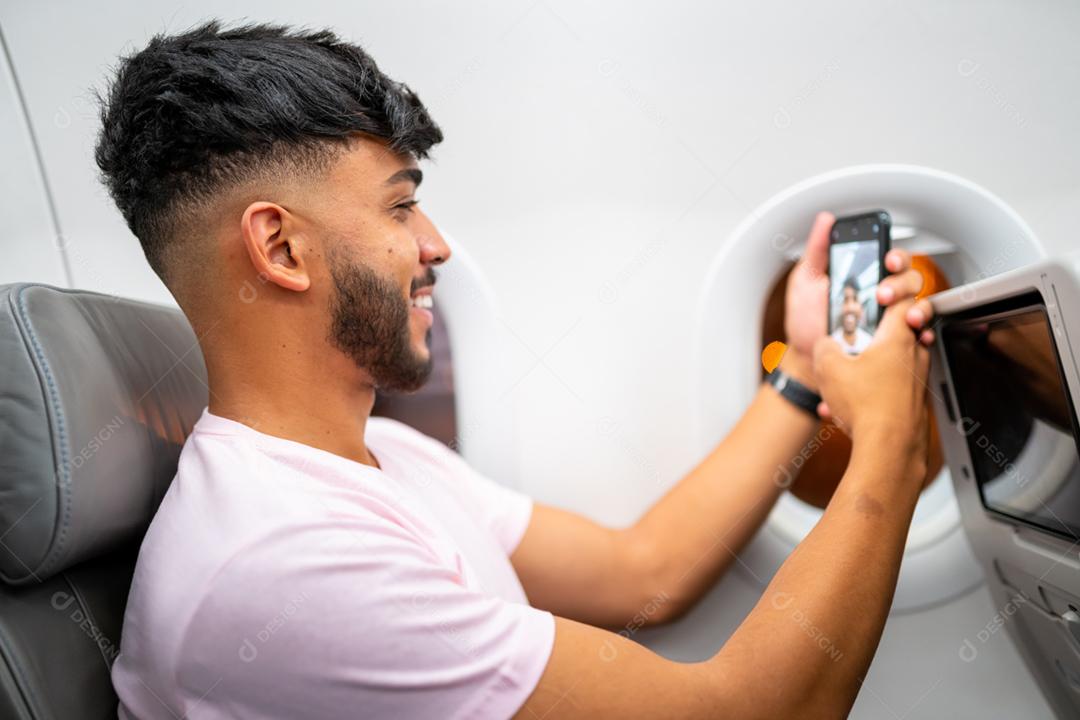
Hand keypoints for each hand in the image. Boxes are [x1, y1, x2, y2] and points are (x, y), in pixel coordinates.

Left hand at [783, 212, 935, 384]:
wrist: (804, 356)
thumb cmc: (805, 319)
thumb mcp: (805, 280)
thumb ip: (817, 250)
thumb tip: (826, 221)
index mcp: (865, 277)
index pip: (891, 260)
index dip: (896, 257)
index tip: (888, 260)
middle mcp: (882, 296)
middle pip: (910, 279)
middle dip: (901, 283)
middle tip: (882, 293)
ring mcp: (889, 319)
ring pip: (918, 305)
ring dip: (917, 307)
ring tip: (904, 316)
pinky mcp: (893, 342)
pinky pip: (918, 336)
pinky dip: (923, 334)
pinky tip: (916, 334)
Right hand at [812, 298, 931, 481]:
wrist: (889, 449)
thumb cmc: (867, 407)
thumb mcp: (829, 369)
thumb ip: (825, 347)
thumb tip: (825, 345)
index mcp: (898, 339)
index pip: (904, 301)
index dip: (890, 293)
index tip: (878, 295)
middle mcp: (916, 356)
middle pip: (900, 332)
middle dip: (875, 336)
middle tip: (856, 341)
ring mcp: (918, 381)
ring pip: (894, 365)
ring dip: (870, 369)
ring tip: (844, 384)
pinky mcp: (916, 403)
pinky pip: (892, 390)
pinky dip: (872, 394)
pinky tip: (846, 412)